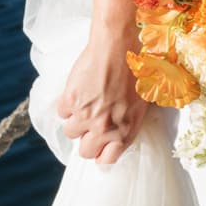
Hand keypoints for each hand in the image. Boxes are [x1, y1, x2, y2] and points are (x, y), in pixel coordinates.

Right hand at [55, 27, 149, 165]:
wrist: (120, 45)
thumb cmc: (138, 68)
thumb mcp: (144, 100)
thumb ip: (130, 120)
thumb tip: (120, 129)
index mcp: (125, 130)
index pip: (106, 159)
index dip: (101, 152)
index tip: (100, 144)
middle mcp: (104, 128)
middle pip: (85, 151)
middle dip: (86, 139)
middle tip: (90, 125)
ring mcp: (86, 116)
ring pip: (70, 132)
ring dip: (76, 120)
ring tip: (86, 103)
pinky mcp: (71, 100)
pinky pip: (62, 112)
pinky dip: (68, 104)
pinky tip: (78, 91)